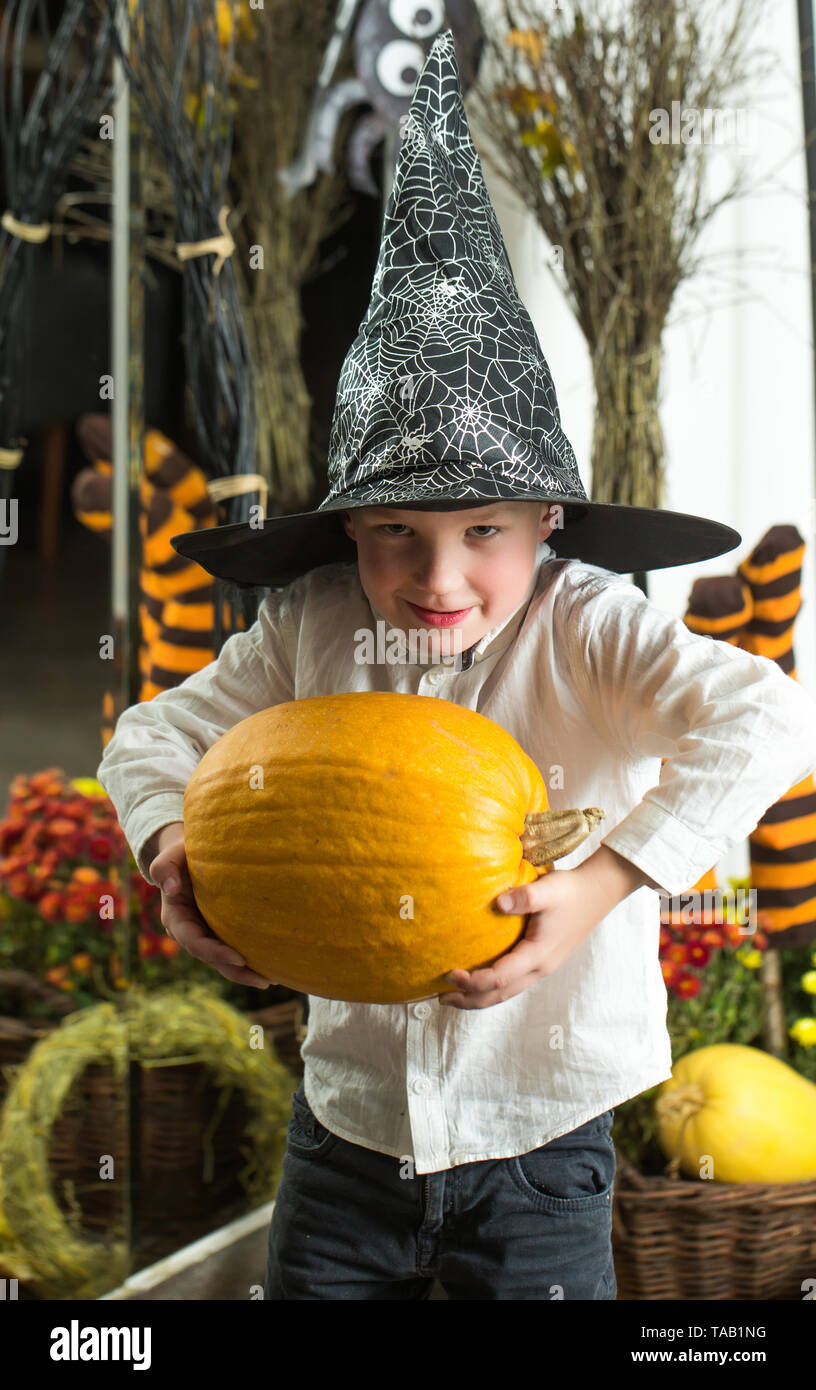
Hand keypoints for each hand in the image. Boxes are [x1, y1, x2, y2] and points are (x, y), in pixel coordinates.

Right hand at [149, 825, 275, 989]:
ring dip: (246, 972)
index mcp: (176, 919)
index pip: (194, 942)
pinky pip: (235, 949)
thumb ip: (164, 867)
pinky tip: (273, 963)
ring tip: (273, 979)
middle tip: (264, 980)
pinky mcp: (221, 931)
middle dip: (236, 971)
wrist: (192, 854)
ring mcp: (206, 934)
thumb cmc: (182, 853)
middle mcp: (191, 932)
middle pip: (212, 959)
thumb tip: (170, 888)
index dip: (214, 953)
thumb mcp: (171, 854)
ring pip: (225, 961)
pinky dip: (251, 959)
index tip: (238, 957)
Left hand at [439, 845, 649, 1009]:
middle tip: (441, 998)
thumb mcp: (548, 890)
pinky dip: (494, 988)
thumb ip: (524, 897)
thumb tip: (499, 904)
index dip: (473, 981)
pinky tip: (482, 981)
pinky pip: (514, 983)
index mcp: (538, 955)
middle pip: (500, 994)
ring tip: (455, 997)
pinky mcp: (543, 961)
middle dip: (470, 999)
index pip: (499, 977)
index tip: (449, 973)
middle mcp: (540, 968)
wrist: (599, 893)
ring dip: (480, 998)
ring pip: (507, 992)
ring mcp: (543, 967)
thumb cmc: (571, 891)